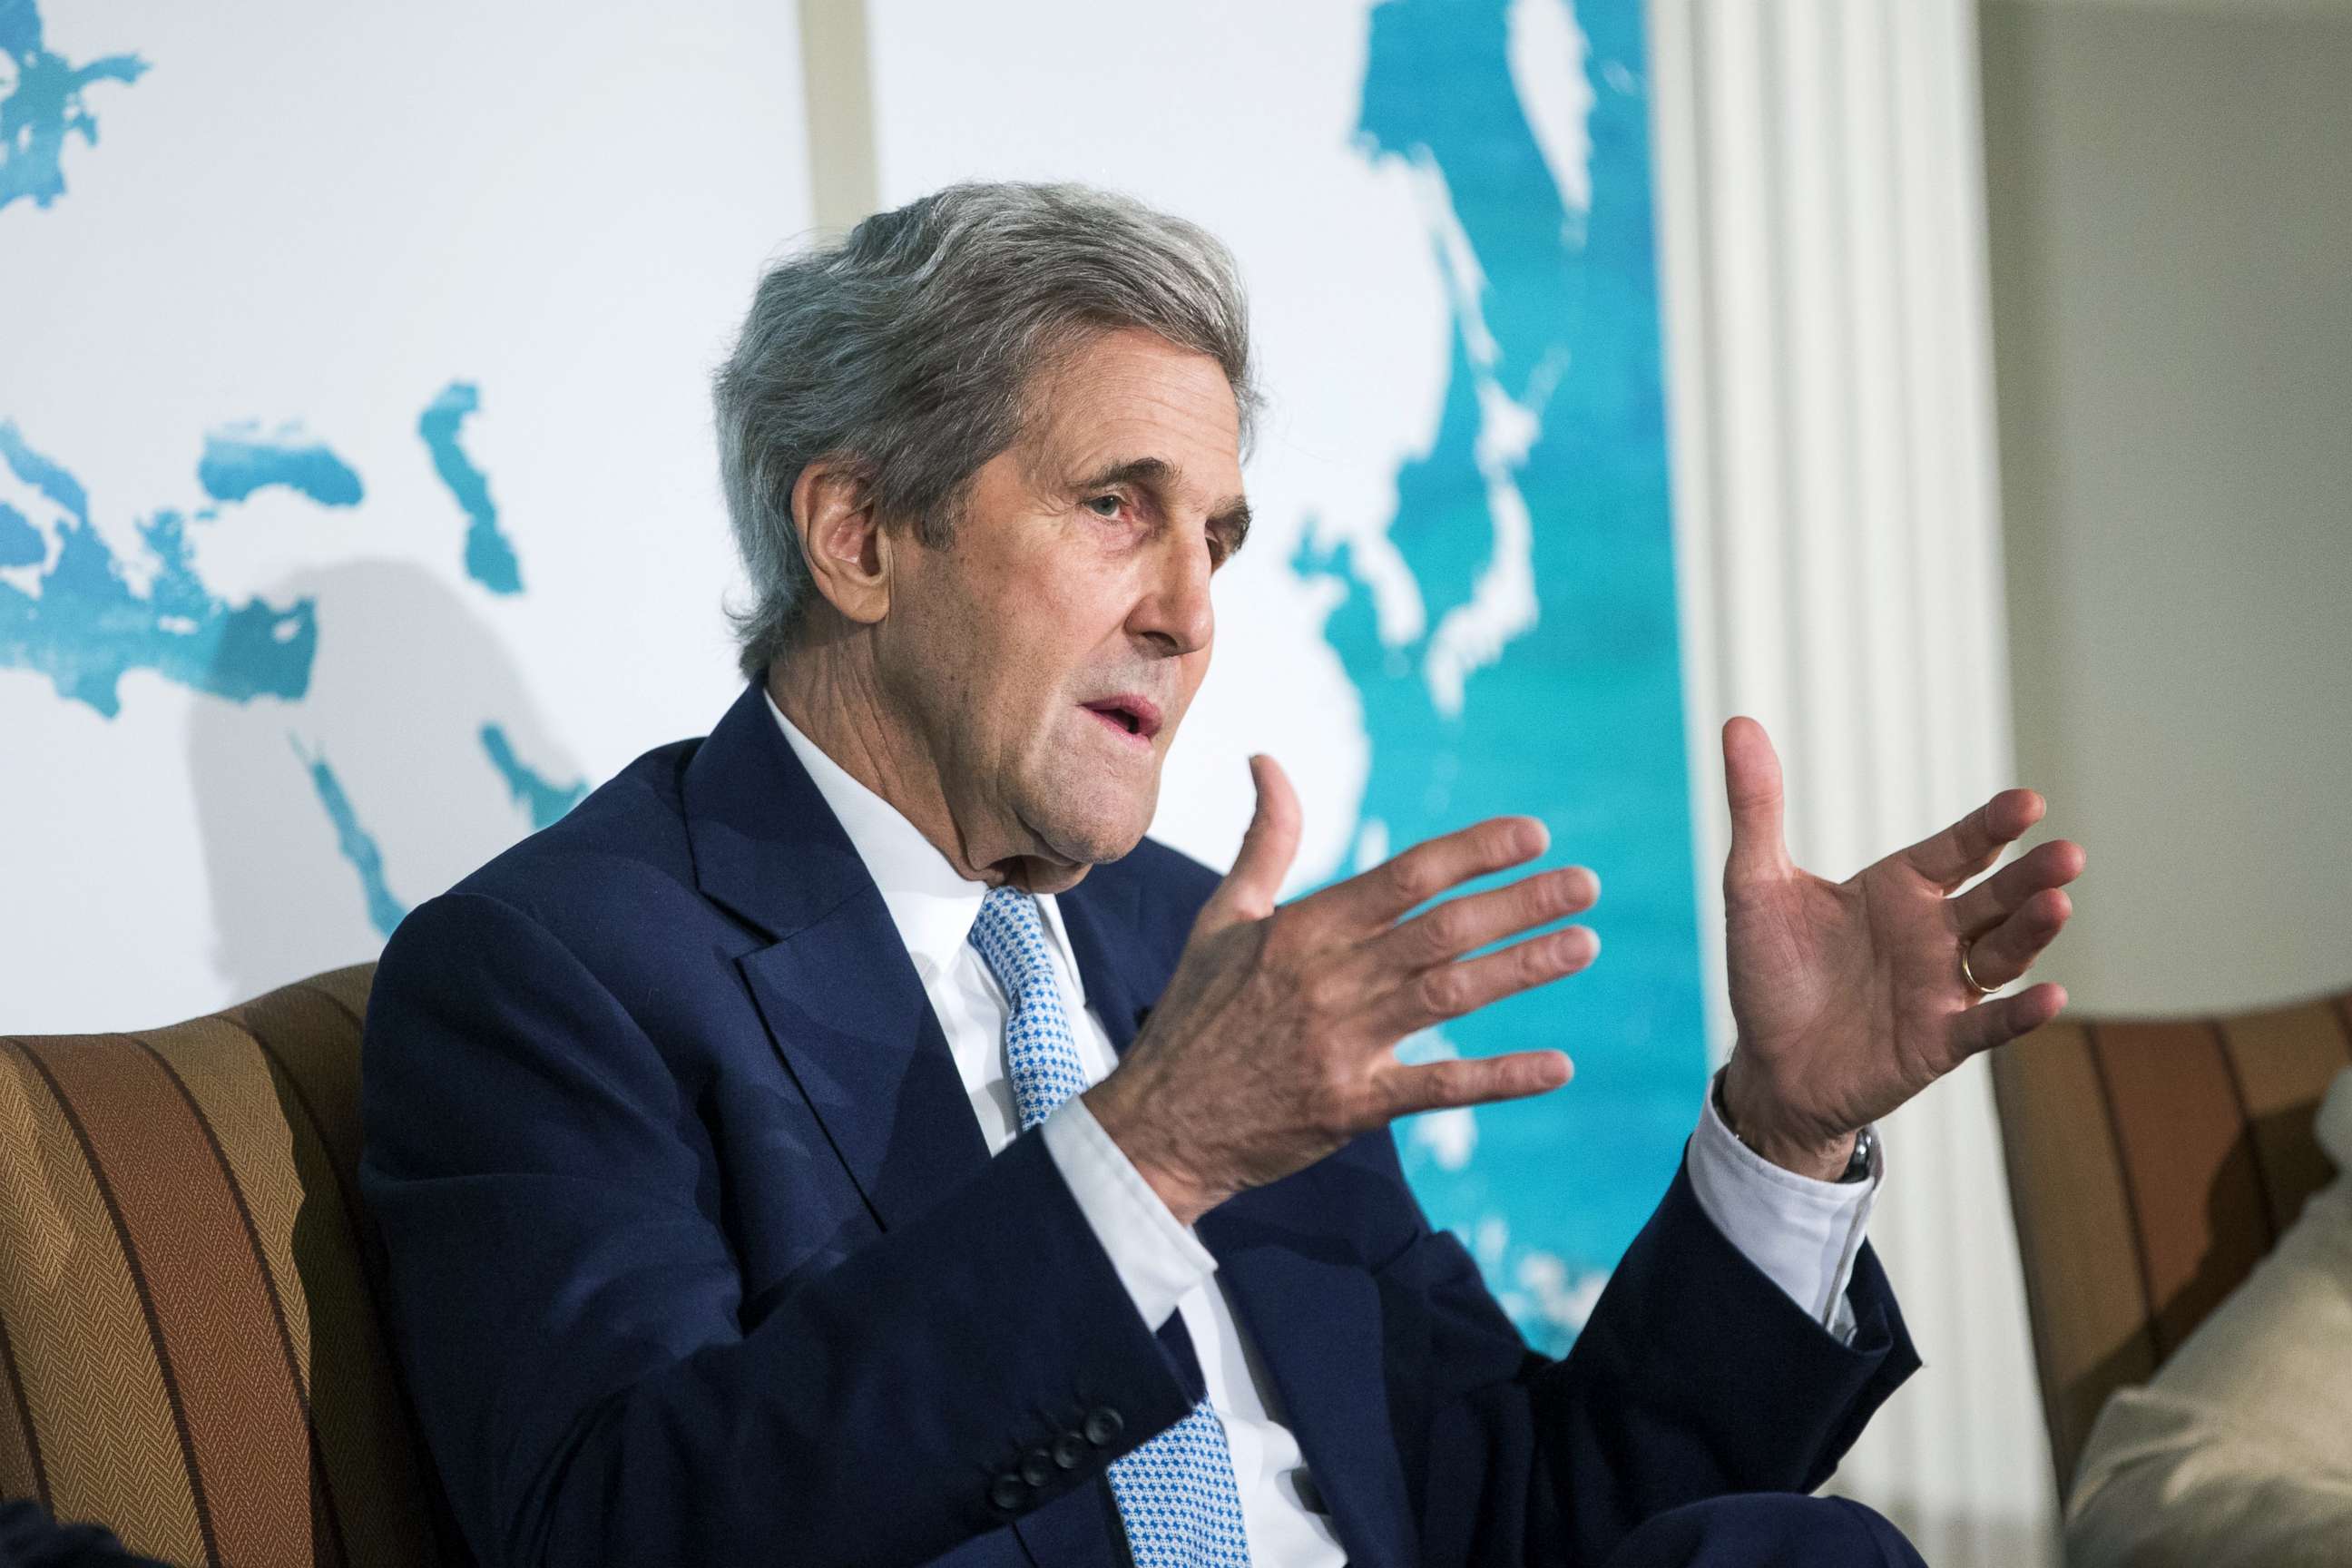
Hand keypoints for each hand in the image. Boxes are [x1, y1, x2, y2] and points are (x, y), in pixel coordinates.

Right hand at [1085, 755, 1598, 1223]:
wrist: (1156, 1124)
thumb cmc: (1194, 1015)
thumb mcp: (1222, 918)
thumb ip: (1265, 841)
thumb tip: (1268, 760)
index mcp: (1303, 929)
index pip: (1404, 876)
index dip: (1472, 852)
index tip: (1533, 833)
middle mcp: (1328, 979)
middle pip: (1440, 930)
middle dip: (1517, 902)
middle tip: (1584, 883)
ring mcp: (1341, 1043)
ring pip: (1448, 995)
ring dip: (1521, 968)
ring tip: (1583, 944)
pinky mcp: (1351, 1106)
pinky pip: (1436, 1089)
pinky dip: (1498, 1077)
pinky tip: (1556, 1065)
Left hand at [1715, 718, 2084, 1178]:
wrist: (1766, 1065)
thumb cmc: (1769, 971)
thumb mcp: (1754, 886)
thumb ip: (1757, 808)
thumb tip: (1737, 723)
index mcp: (1899, 888)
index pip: (1959, 847)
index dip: (1993, 826)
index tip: (2028, 803)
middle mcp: (1933, 932)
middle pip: (1996, 897)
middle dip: (2031, 876)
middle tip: (2066, 854)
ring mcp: (1942, 987)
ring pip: (2003, 953)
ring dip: (2032, 932)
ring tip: (2057, 904)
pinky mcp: (1938, 1041)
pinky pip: (1987, 1026)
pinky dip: (2019, 1015)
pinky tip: (2049, 997)